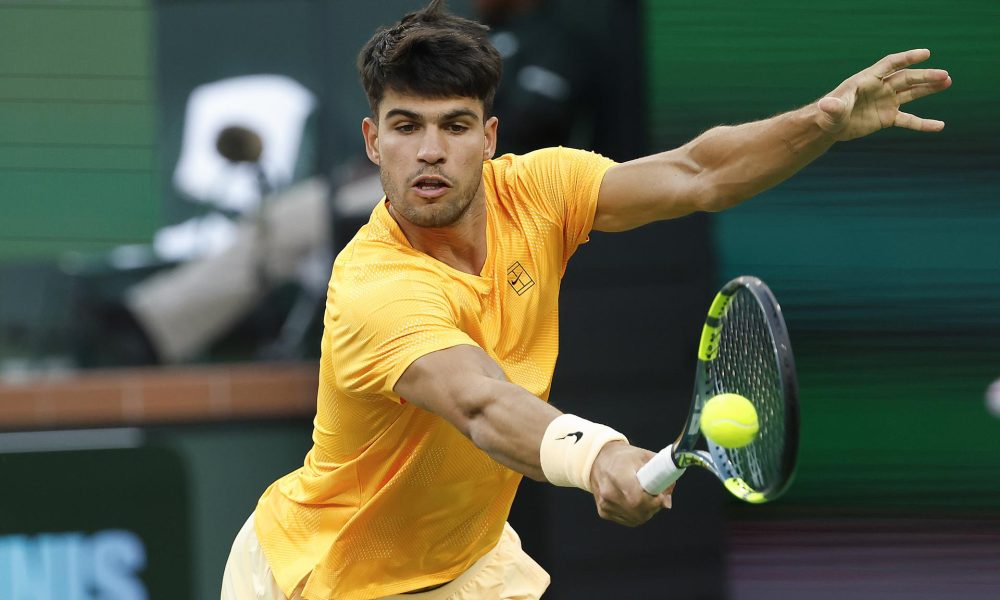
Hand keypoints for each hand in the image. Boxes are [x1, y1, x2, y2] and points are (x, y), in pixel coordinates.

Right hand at [588, 442, 673, 526]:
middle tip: (656, 496)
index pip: (637, 499)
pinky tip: (635, 502)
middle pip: (639, 512)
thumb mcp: (644, 457)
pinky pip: (628, 520)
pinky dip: (636, 514)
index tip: (660, 496)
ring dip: (646, 512)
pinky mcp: (604, 512)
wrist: (598, 459)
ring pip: (635, 519)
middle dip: (653, 507)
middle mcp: (608, 493)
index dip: (653, 501)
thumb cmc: (623, 457)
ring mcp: (605, 504)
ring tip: (646, 497)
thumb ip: (661, 475)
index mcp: (618, 475)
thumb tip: (667, 501)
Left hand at [817, 49, 951, 141]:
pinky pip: (909, 120)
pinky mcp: (887, 117)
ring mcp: (886, 102)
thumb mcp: (832, 110)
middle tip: (944, 75)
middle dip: (925, 76)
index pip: (890, 64)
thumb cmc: (829, 113)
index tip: (926, 54)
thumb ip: (834, 106)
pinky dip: (923, 123)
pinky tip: (939, 126)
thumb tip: (827, 104)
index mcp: (868, 80)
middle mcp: (880, 88)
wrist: (830, 126)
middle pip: (906, 78)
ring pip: (911, 93)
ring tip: (947, 81)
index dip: (907, 58)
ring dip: (929, 88)